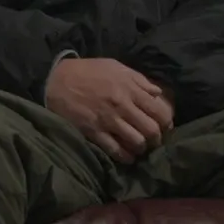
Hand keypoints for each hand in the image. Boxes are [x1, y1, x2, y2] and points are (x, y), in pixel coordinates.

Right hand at [45, 58, 173, 162]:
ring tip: (140, 147)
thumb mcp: (116, 67)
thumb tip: (158, 93)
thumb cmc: (88, 71)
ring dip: (142, 148)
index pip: (159, 111)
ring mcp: (108, 121)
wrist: (56, 80)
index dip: (166, 122)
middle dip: (157, 138)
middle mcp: (122, 106)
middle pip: (151, 129)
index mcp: (130, 89)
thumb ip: (139, 80)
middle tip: (154, 141)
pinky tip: (128, 157)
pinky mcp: (94, 132)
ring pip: (136, 142)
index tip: (165, 127)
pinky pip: (116, 151)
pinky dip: (126, 157)